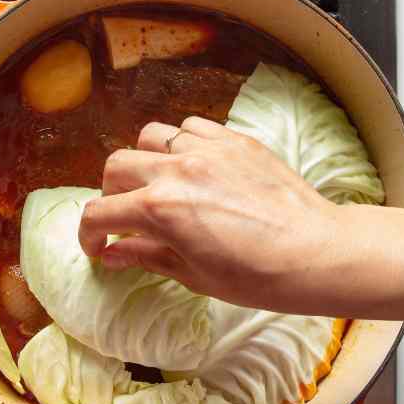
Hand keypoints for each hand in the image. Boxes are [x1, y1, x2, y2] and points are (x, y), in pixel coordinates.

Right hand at [76, 117, 345, 314]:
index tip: (98, 246)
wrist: (314, 253)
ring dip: (143, 161)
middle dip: (111, 195)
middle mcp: (176, 171)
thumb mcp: (191, 274)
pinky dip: (181, 145)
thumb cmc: (255, 275)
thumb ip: (146, 255)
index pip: (99, 213)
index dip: (90, 234)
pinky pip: (192, 128)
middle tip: (126, 217)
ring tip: (157, 184)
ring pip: (151, 137)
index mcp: (159, 210)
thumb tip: (113, 253)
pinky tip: (192, 169)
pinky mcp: (235, 141)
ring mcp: (208, 150)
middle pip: (117, 167)